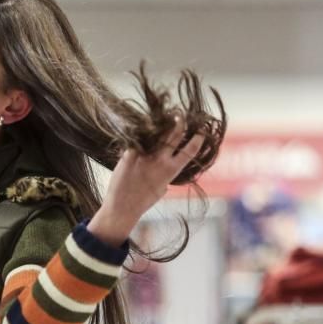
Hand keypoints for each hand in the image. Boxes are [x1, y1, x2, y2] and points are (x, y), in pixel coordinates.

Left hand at [89, 118, 205, 245]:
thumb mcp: (161, 190)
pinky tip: (139, 125)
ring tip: (162, 118)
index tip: (200, 131)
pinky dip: (139, 131)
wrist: (122, 207)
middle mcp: (160, 160)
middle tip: (179, 115)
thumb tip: (168, 174)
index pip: (190, 150)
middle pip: (174, 135)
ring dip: (160, 124)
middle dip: (179, 123)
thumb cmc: (142, 201)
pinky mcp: (129, 154)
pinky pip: (136, 138)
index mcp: (171, 170)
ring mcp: (144, 156)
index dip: (197, 139)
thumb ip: (166, 177)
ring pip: (156, 133)